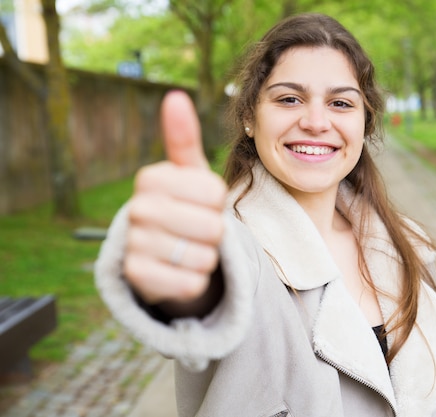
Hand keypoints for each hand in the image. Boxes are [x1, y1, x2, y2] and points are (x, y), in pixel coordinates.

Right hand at [123, 91, 226, 304]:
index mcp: (150, 178)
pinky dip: (195, 281)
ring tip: (187, 249)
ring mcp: (133, 244)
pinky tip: (180, 271)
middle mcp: (136, 209)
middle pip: (212, 226)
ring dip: (206, 257)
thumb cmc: (185, 208)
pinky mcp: (137, 278)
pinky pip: (190, 282)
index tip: (200, 203)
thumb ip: (184, 138)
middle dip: (214, 232)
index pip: (215, 192)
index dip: (217, 202)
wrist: (164, 256)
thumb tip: (175, 97)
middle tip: (195, 230)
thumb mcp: (189, 175)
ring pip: (204, 256)